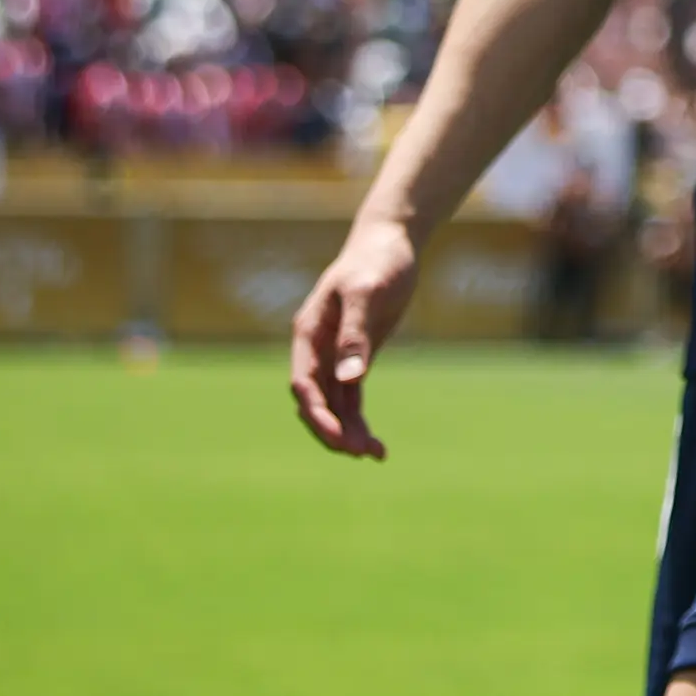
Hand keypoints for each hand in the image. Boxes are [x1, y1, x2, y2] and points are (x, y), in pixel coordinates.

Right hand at [288, 216, 420, 459]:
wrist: (391, 242)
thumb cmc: (377, 261)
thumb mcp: (367, 293)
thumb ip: (355, 336)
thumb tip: (349, 380)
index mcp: (309, 334)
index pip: (304, 384)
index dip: (318, 413)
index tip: (338, 436)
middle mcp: (316, 350)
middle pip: (315, 401)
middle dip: (332, 430)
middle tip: (359, 453)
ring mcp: (333, 356)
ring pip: (334, 405)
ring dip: (348, 431)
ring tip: (375, 455)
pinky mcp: (355, 359)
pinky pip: (350, 398)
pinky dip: (358, 420)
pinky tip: (374, 444)